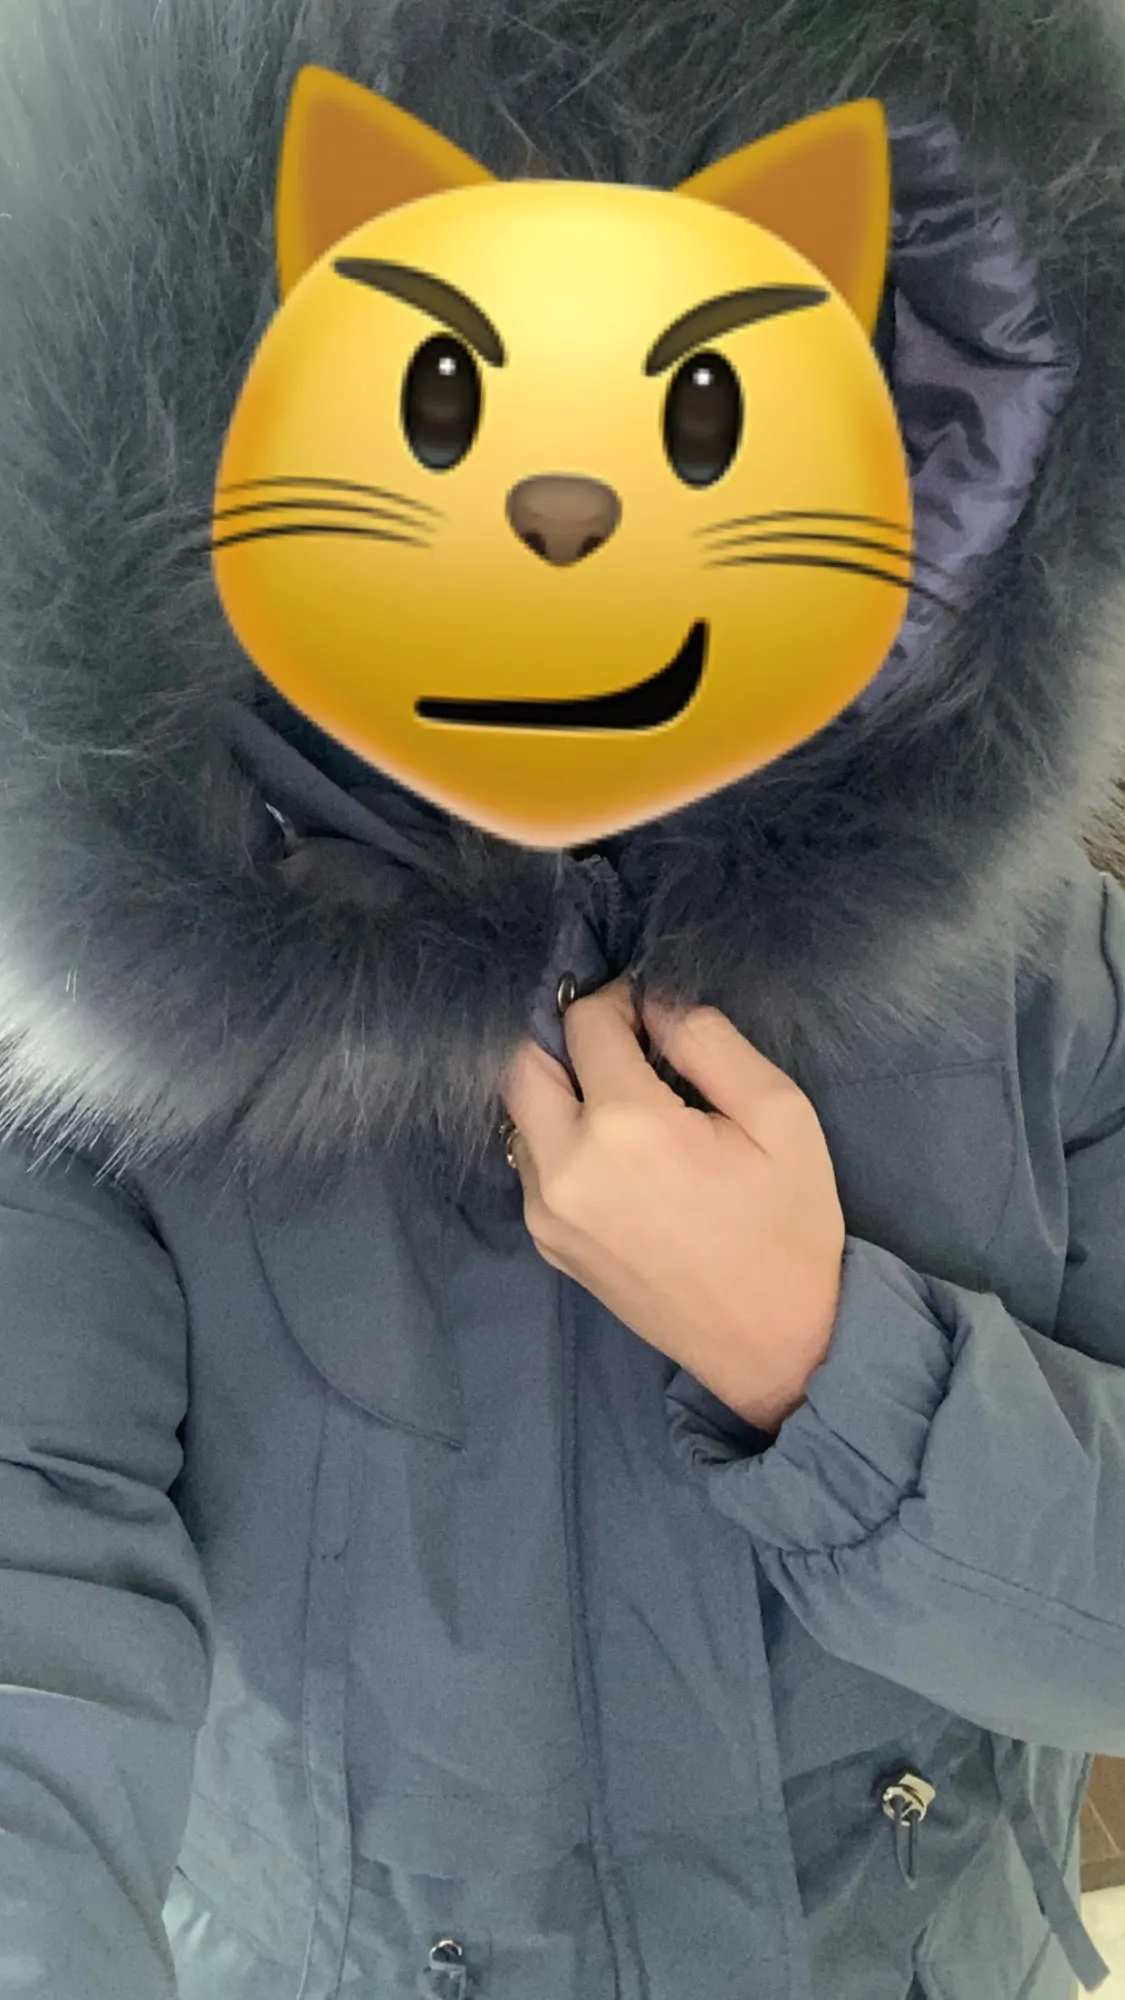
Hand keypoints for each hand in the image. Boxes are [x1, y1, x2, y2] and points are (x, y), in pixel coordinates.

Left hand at [500, 977, 845, 1434]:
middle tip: (619, 1042)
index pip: (584, 1024)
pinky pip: (533, 1165)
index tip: (648, 1006)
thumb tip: (655, 1003)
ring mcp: (547, 1213)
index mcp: (627, 1126)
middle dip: (564, 1038)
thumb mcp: (780, 1115)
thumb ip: (709, 1041)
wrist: (774, 1345)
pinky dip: (560, 1139)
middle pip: (523, 1064)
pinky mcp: (548, 1244)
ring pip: (520, 1117)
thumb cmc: (788, 1227)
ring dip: (558, 1090)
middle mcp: (567, 1167)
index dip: (616, 999)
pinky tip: (616, 1152)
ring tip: (620, 1097)